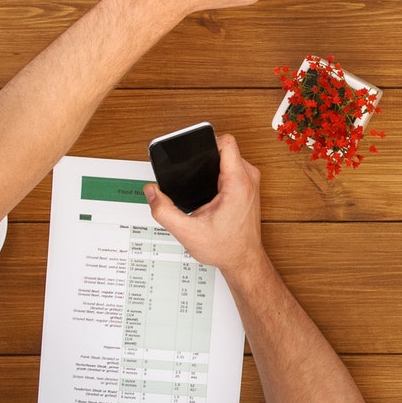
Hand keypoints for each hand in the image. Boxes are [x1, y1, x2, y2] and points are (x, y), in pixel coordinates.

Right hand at [144, 135, 267, 276]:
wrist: (243, 261)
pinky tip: (209, 189)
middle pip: (224, 149)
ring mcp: (251, 182)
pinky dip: (219, 174)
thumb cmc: (225, 248)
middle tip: (191, 172)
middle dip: (205, 157)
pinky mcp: (248, 187)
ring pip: (228, 158)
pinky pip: (232, 168)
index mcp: (237, 183)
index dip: (206, 141)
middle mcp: (248, 179)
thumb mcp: (187, 232)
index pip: (226, 142)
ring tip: (200, 183)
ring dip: (212, 166)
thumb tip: (151, 191)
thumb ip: (164, 211)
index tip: (192, 152)